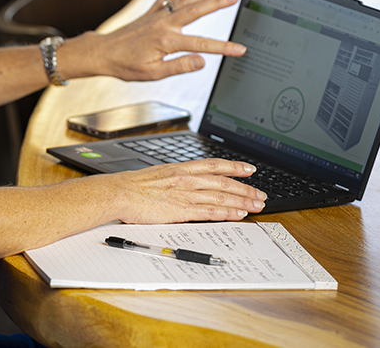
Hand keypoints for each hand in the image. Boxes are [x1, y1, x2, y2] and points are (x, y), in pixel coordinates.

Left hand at [74, 0, 246, 81]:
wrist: (103, 53)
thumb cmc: (126, 65)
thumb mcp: (153, 74)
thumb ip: (179, 66)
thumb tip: (202, 62)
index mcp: (166, 41)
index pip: (202, 45)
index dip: (224, 47)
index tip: (240, 49)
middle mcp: (164, 23)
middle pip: (197, 10)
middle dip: (218, 3)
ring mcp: (158, 14)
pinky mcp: (152, 11)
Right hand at [107, 158, 266, 222]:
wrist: (119, 192)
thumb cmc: (133, 186)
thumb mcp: (158, 175)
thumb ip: (175, 179)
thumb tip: (188, 185)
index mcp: (180, 168)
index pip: (214, 165)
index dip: (234, 167)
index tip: (250, 169)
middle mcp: (186, 178)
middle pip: (223, 182)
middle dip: (245, 188)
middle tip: (261, 194)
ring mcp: (185, 194)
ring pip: (221, 196)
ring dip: (242, 201)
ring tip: (257, 206)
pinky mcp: (181, 210)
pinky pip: (210, 211)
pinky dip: (226, 212)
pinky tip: (238, 215)